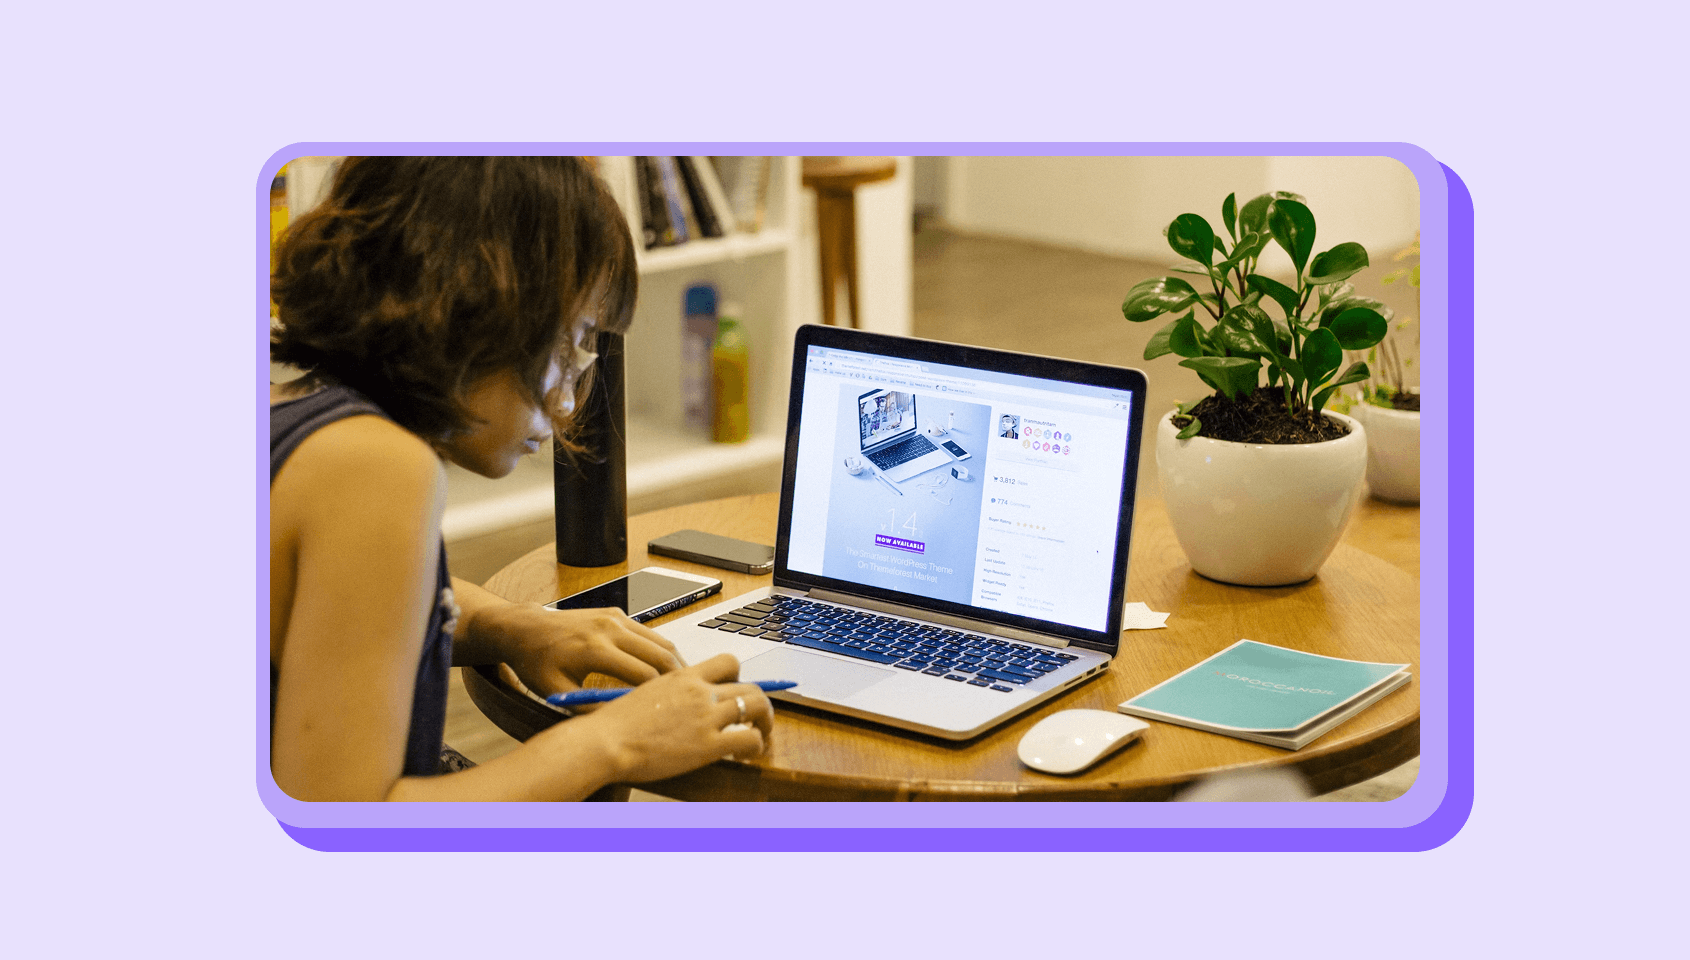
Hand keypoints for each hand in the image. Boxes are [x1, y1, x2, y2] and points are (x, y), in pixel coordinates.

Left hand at [485, 603, 686, 696]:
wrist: (525, 629)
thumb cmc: (537, 662)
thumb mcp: (558, 692)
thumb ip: (590, 707)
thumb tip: (622, 722)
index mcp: (595, 649)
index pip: (643, 674)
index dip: (660, 695)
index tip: (670, 711)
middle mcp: (609, 628)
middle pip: (660, 654)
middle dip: (678, 678)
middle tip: (690, 698)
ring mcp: (615, 617)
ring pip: (660, 641)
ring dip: (674, 663)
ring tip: (682, 686)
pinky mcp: (616, 613)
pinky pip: (648, 633)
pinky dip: (660, 650)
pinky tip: (662, 668)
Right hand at [571, 653, 772, 782]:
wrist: (604, 741)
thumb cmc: (614, 724)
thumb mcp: (644, 694)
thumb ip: (668, 694)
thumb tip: (676, 704)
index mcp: (683, 676)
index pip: (728, 662)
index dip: (739, 677)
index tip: (736, 692)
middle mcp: (700, 691)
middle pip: (749, 686)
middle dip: (759, 704)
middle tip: (756, 719)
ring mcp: (706, 717)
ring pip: (758, 707)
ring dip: (765, 722)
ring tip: (760, 736)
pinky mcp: (708, 744)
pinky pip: (750, 738)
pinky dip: (756, 746)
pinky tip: (746, 756)